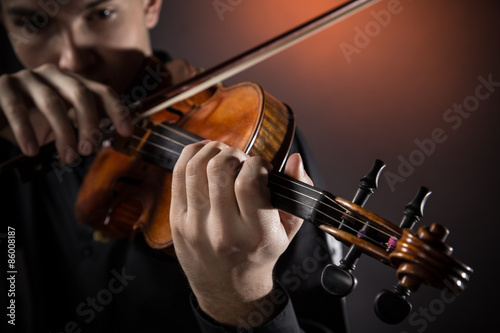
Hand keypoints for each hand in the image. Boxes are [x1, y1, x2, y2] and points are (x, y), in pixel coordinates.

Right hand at [0, 64, 132, 162]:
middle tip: (88, 150)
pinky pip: (16, 108)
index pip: (102, 91)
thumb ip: (81, 125)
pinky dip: (26, 131)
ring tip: (68, 157)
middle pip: (81, 94)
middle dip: (89, 124)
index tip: (126, 131)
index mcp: (72, 83)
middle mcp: (53, 75)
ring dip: (63, 133)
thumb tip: (104, 140)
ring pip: (52, 102)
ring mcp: (28, 78)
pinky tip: (32, 150)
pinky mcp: (3, 86)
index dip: (117, 110)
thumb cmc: (31, 120)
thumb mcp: (62, 123)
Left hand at [170, 140, 311, 326]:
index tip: (261, 166)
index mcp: (256, 234)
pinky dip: (191, 155)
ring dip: (212, 151)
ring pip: (196, 168)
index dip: (256, 163)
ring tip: (224, 155)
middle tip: (241, 160)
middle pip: (219, 171)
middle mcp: (223, 231)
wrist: (228, 288)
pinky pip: (178, 176)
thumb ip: (295, 192)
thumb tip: (295, 159)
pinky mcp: (177, 222)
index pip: (248, 182)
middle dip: (233, 153)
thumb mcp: (287, 230)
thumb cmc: (259, 254)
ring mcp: (195, 226)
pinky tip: (205, 153)